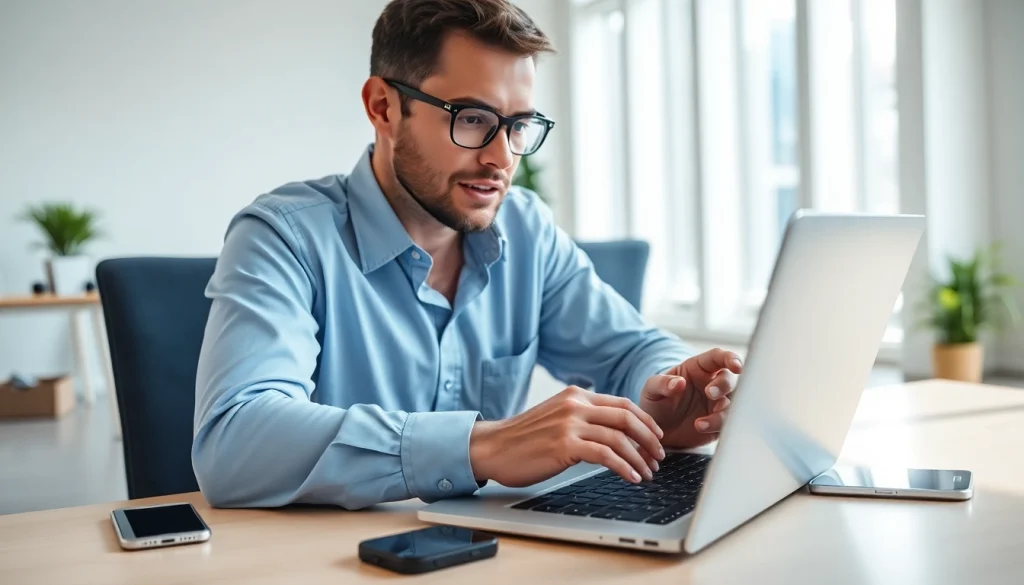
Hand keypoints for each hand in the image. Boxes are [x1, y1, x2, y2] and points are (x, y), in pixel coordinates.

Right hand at [470, 386, 665, 486]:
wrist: (491, 447)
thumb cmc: (522, 439)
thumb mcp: (556, 417)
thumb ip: (581, 418)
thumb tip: (612, 432)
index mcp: (575, 395)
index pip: (622, 403)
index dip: (645, 421)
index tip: (657, 438)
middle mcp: (575, 405)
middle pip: (627, 417)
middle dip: (649, 439)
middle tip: (659, 458)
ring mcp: (570, 424)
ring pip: (619, 438)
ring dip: (639, 458)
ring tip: (646, 474)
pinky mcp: (565, 445)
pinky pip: (605, 455)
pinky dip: (623, 467)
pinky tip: (631, 478)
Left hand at [639, 348, 742, 448]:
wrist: (655, 432)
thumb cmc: (654, 403)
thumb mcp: (651, 390)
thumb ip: (662, 383)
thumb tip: (678, 382)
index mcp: (698, 368)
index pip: (718, 357)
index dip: (731, 359)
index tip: (736, 366)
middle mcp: (712, 384)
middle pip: (729, 379)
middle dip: (723, 385)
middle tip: (710, 393)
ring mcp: (717, 404)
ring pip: (733, 403)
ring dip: (722, 411)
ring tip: (699, 423)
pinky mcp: (718, 423)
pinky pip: (727, 422)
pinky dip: (717, 425)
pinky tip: (701, 427)